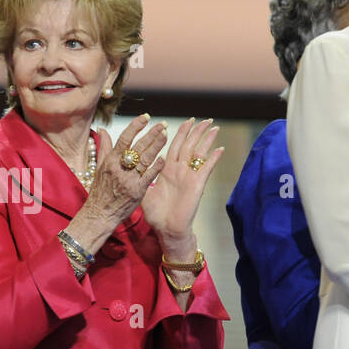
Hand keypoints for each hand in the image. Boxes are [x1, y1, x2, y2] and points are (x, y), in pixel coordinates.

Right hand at [85, 114, 167, 228]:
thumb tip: (102, 130)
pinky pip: (149, 175)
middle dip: (151, 133)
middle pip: (138, 146)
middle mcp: (120, 168)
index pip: (125, 138)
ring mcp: (129, 179)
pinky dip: (157, 166)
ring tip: (165, 135)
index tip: (145, 117)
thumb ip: (104, 147)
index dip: (136, 126)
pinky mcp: (137, 190)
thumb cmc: (100, 192)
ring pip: (145, 158)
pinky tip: (164, 158)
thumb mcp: (100, 168)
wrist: (100, 214)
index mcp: (110, 161)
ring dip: (157, 145)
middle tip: (162, 124)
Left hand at [142, 117, 222, 254]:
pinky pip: (206, 168)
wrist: (166, 229)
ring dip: (206, 139)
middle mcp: (179, 170)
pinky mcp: (197, 184)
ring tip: (213, 126)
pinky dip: (213, 158)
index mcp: (167, 170)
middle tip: (201, 119)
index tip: (184, 121)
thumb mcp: (143, 190)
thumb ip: (140, 175)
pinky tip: (220, 148)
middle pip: (188, 145)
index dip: (179, 133)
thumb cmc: (155, 213)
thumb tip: (128, 164)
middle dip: (195, 131)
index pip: (174, 146)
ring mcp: (189, 176)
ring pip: (199, 152)